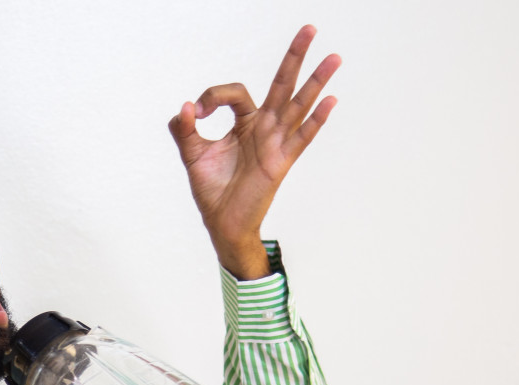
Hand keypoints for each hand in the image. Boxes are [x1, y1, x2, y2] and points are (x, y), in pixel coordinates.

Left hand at [169, 25, 341, 279]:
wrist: (221, 223)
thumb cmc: (212, 190)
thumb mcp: (192, 154)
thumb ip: (185, 129)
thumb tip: (184, 107)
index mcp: (244, 123)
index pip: (236, 92)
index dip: (213, 96)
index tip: (197, 112)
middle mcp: (264, 128)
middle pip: (282, 84)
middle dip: (294, 56)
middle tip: (309, 27)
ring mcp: (275, 143)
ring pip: (297, 105)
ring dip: (316, 81)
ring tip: (334, 57)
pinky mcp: (281, 162)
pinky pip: (302, 137)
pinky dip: (316, 120)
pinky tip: (331, 101)